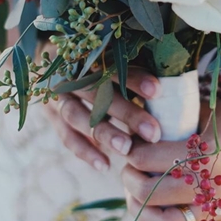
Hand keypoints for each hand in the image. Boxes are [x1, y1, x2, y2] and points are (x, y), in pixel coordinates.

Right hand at [44, 67, 164, 172]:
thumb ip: (132, 69)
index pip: (112, 66)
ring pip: (78, 116)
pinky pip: (66, 135)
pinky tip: (104, 165)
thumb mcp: (109, 57)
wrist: (53, 60)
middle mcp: (70, 74)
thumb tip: (169, 82)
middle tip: (153, 133)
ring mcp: (57, 95)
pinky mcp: (51, 115)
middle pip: (97, 94)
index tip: (158, 92)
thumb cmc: (96, 61)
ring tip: (127, 149)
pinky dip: (85, 151)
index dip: (134, 79)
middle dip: (127, 113)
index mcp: (87, 55)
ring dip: (104, 133)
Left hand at [122, 77, 220, 220]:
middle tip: (127, 169)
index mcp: (205, 153)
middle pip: (153, 192)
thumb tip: (136, 126)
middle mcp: (211, 184)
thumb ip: (173, 120)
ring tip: (132, 196)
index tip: (129, 144)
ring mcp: (218, 205)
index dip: (132, 152)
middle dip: (130, 180)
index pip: (150, 159)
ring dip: (140, 212)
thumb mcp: (205, 111)